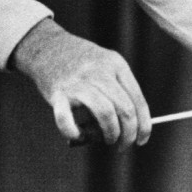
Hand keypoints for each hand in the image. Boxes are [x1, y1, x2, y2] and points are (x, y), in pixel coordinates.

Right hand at [10, 18, 150, 149]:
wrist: (48, 46)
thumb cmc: (81, 62)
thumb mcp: (104, 66)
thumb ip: (116, 92)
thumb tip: (126, 129)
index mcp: (116, 64)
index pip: (136, 99)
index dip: (143, 124)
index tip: (142, 139)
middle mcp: (100, 71)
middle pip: (125, 109)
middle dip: (128, 134)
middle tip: (123, 146)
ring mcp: (79, 81)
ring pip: (106, 114)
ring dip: (110, 134)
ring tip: (106, 140)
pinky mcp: (59, 93)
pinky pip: (68, 119)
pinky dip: (74, 132)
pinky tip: (77, 134)